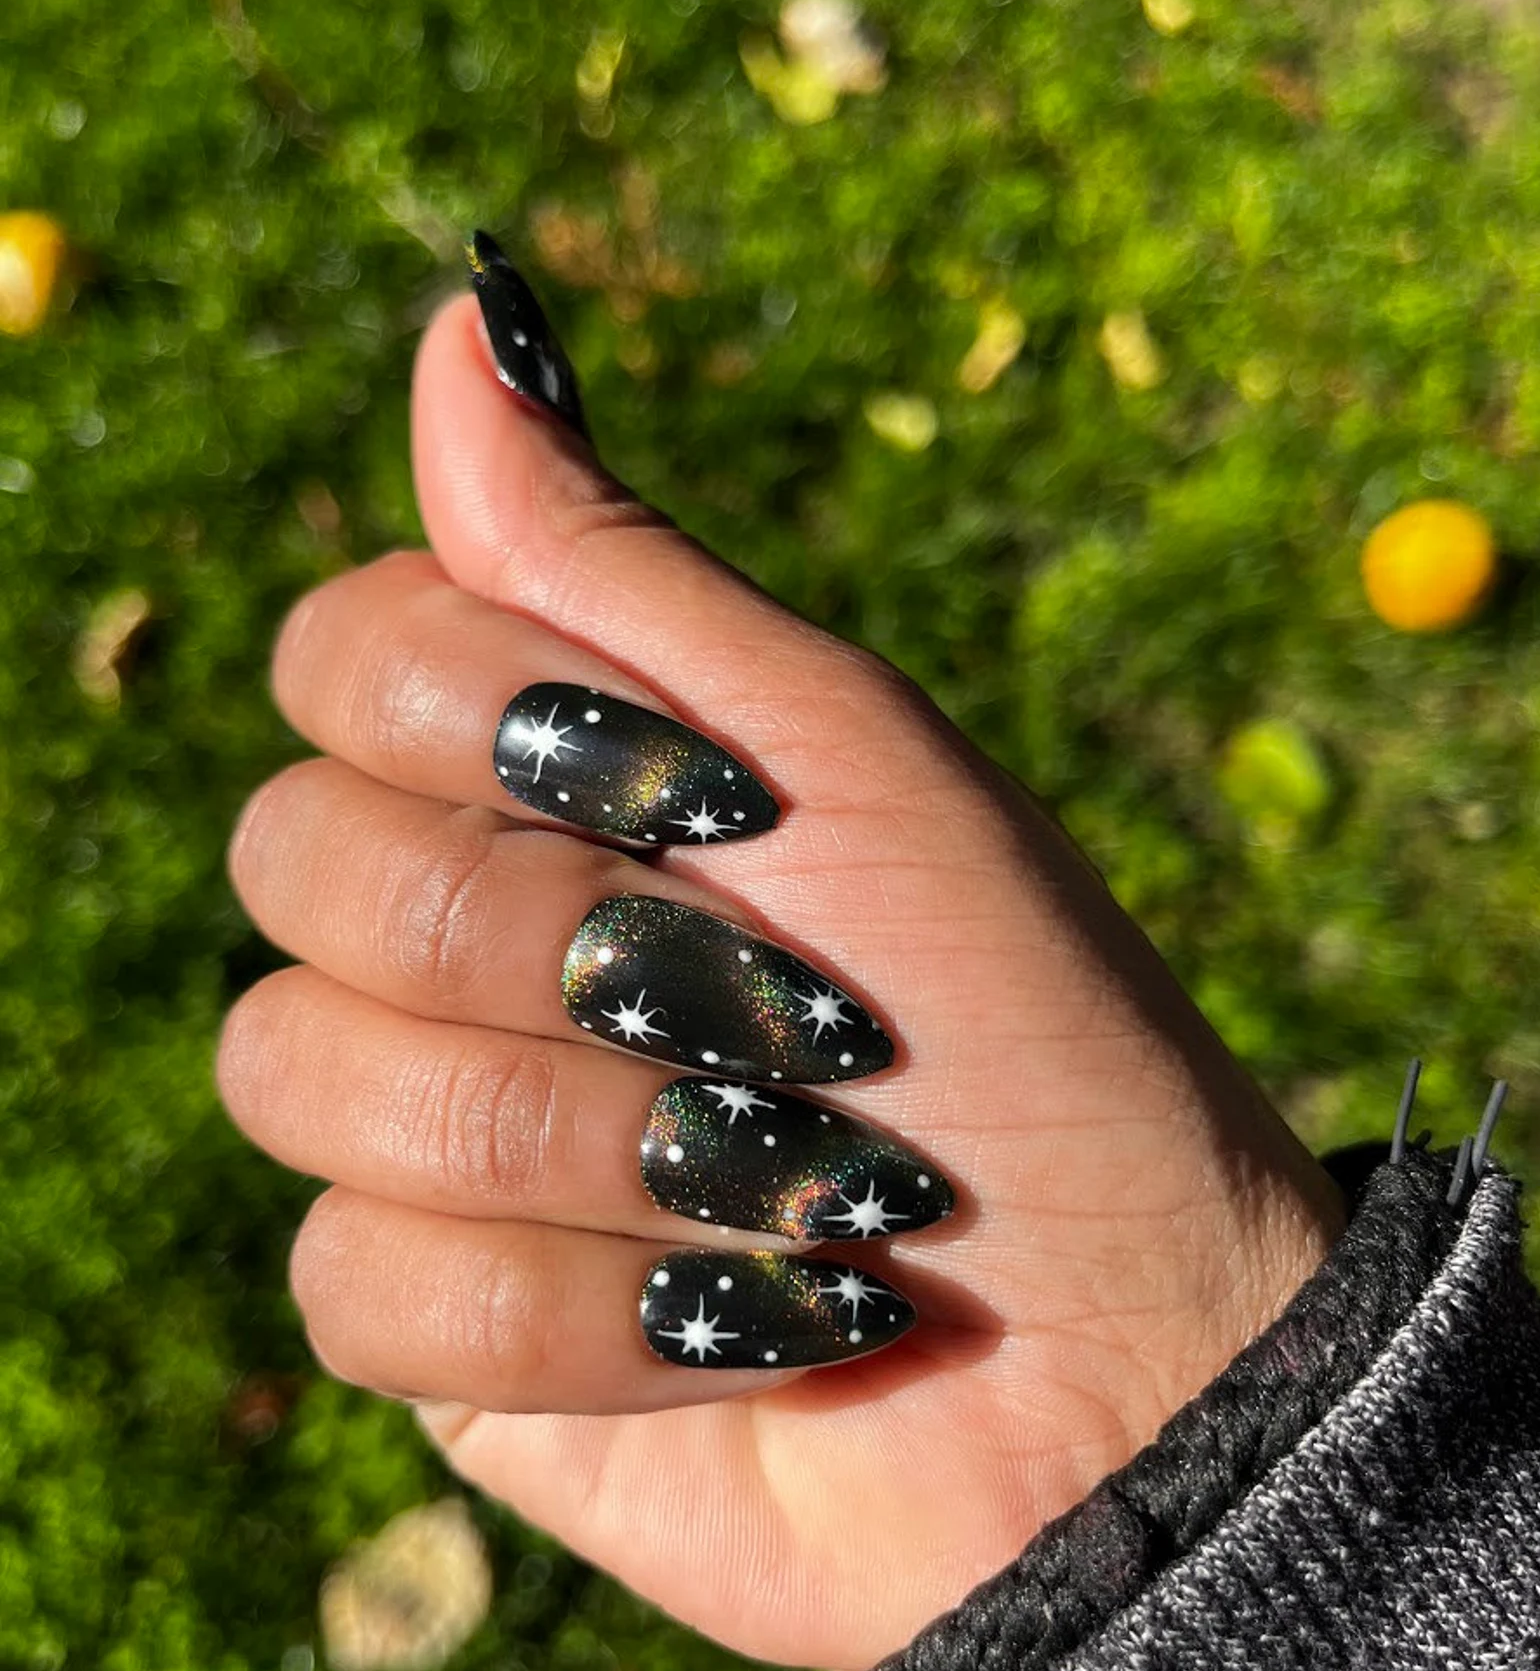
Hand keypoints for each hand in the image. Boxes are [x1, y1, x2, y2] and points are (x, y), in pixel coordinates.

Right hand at [219, 282, 1343, 1670]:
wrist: (1114, 1349)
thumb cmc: (1018, 1028)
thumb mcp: (845, 758)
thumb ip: (622, 568)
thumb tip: (457, 320)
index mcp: (554, 776)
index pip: (339, 657)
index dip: (475, 715)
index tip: (710, 797)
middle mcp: (465, 937)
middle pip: (295, 860)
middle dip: (558, 949)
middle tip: (770, 1014)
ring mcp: (433, 1130)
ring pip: (297, 1075)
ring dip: (583, 1140)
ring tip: (772, 1184)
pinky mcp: (439, 1321)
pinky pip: (353, 1286)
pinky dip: (572, 1313)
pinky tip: (729, 1324)